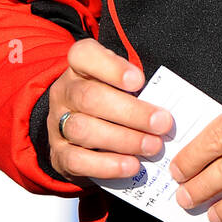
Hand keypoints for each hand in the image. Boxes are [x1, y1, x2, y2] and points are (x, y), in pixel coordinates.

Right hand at [48, 38, 172, 182]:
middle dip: (131, 112)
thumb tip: (165, 106)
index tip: (139, 81)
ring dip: (123, 140)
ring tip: (153, 146)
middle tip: (162, 123)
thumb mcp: (119, 84)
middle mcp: (64, 92)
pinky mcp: (58, 154)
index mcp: (79, 66)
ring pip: (83, 129)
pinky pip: (76, 160)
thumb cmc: (109, 100)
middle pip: (90, 97)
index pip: (84, 55)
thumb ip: (137, 87)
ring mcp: (57, 123)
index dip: (111, 67)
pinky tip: (131, 166)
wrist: (77, 134)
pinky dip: (107, 165)